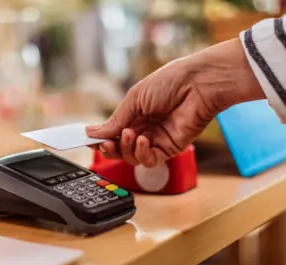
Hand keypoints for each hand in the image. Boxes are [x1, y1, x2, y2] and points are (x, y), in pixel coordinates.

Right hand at [86, 38, 265, 166]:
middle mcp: (144, 128)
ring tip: (131, 133)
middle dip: (109, 148)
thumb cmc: (169, 82)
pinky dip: (142, 154)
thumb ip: (116, 120)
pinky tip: (143, 140)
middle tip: (103, 143)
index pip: (112, 132)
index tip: (88, 140)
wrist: (198, 84)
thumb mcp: (135, 98)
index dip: (100, 138)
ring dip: (126, 148)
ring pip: (132, 157)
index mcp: (134, 114)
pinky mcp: (170, 149)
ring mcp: (156, 140)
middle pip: (120, 148)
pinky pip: (150, 161)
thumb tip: (93, 133)